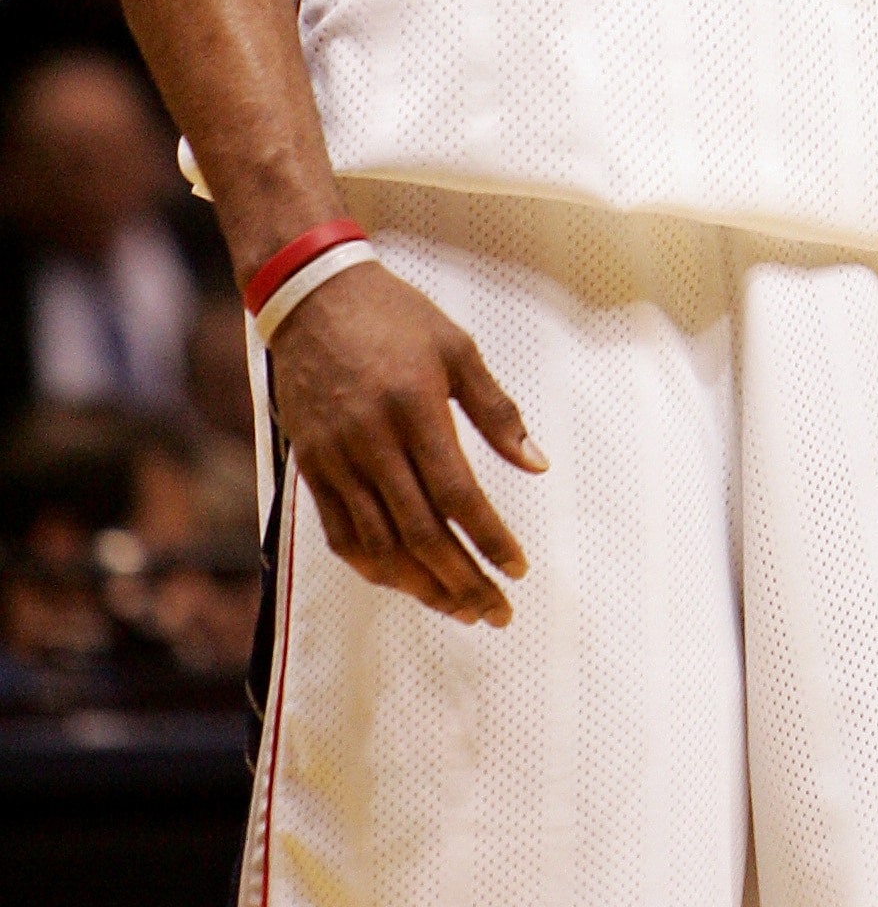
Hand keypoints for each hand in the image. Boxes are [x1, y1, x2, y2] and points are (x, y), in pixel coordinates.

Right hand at [266, 254, 546, 624]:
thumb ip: (497, 411)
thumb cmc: (396, 318)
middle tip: (496, 610)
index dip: (489, 539)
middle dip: (462, 579)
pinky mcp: (311, 466)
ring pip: (379, 544)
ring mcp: (336, 457)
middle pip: (420, 532)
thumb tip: (537, 465)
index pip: (457, 495)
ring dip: (421, 585)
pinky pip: (340, 533)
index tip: (518, 569)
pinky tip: (404, 582)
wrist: (312, 296)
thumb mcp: (458, 349)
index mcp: (415, 408)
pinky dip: (374, 566)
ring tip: (459, 608)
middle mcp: (371, 440)